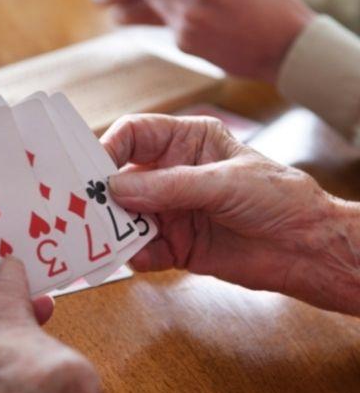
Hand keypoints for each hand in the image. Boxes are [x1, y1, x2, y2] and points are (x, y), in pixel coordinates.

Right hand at [102, 114, 359, 314]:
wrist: (307, 249)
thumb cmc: (280, 198)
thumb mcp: (225, 183)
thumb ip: (170, 186)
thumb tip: (118, 187)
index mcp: (185, 141)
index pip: (134, 135)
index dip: (108, 148)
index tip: (91, 170)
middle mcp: (171, 173)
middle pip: (120, 178)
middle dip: (103, 193)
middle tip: (85, 207)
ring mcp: (170, 210)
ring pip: (125, 216)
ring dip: (116, 227)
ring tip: (109, 237)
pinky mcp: (174, 244)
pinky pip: (141, 249)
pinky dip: (137, 255)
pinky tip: (143, 257)